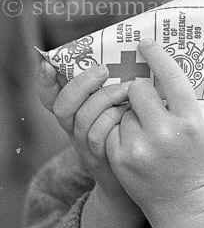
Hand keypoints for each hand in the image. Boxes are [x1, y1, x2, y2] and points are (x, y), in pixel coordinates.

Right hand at [37, 57, 136, 210]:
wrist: (135, 174)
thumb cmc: (128, 130)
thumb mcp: (116, 105)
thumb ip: (113, 85)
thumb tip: (125, 53)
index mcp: (73, 112)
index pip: (49, 97)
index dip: (45, 80)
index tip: (48, 62)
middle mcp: (73, 129)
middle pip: (63, 105)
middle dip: (82, 83)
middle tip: (103, 69)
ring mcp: (85, 145)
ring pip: (82, 119)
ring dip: (105, 98)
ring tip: (128, 88)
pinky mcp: (101, 157)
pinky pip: (99, 136)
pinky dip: (115, 120)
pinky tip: (130, 111)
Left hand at [105, 39, 203, 227]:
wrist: (187, 208)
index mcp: (191, 122)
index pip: (170, 77)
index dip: (157, 56)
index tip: (146, 43)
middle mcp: (164, 133)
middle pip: (138, 90)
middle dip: (142, 90)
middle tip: (148, 97)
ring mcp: (139, 147)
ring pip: (124, 110)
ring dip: (132, 113)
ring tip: (145, 126)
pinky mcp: (121, 159)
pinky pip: (114, 130)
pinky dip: (122, 131)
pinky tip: (136, 141)